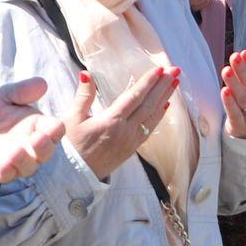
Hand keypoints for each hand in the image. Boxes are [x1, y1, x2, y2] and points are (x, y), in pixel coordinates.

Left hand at [0, 78, 66, 185]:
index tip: (54, 127)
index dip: (56, 130)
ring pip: (27, 168)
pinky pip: (3, 176)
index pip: (54, 130)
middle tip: (38, 140)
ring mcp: (14, 163)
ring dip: (23, 161)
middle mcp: (29, 149)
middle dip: (43, 148)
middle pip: (45, 153)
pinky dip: (4, 173)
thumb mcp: (2, 98)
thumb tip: (43, 83)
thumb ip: (20, 91)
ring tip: (15, 152)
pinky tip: (1, 166)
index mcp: (36, 128)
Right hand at [65, 67, 179, 179]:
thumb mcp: (72, 118)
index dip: (148, 82)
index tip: (160, 69)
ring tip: (175, 83)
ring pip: (152, 116)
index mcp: (111, 121)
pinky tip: (165, 106)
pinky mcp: (132, 148)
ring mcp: (131, 141)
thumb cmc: (70, 145)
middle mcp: (125, 131)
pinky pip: (149, 129)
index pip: (134, 97)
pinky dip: (159, 116)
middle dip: (163, 86)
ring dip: (165, 98)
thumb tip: (87, 73)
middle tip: (175, 70)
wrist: (74, 175)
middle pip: (149, 105)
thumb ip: (83, 95)